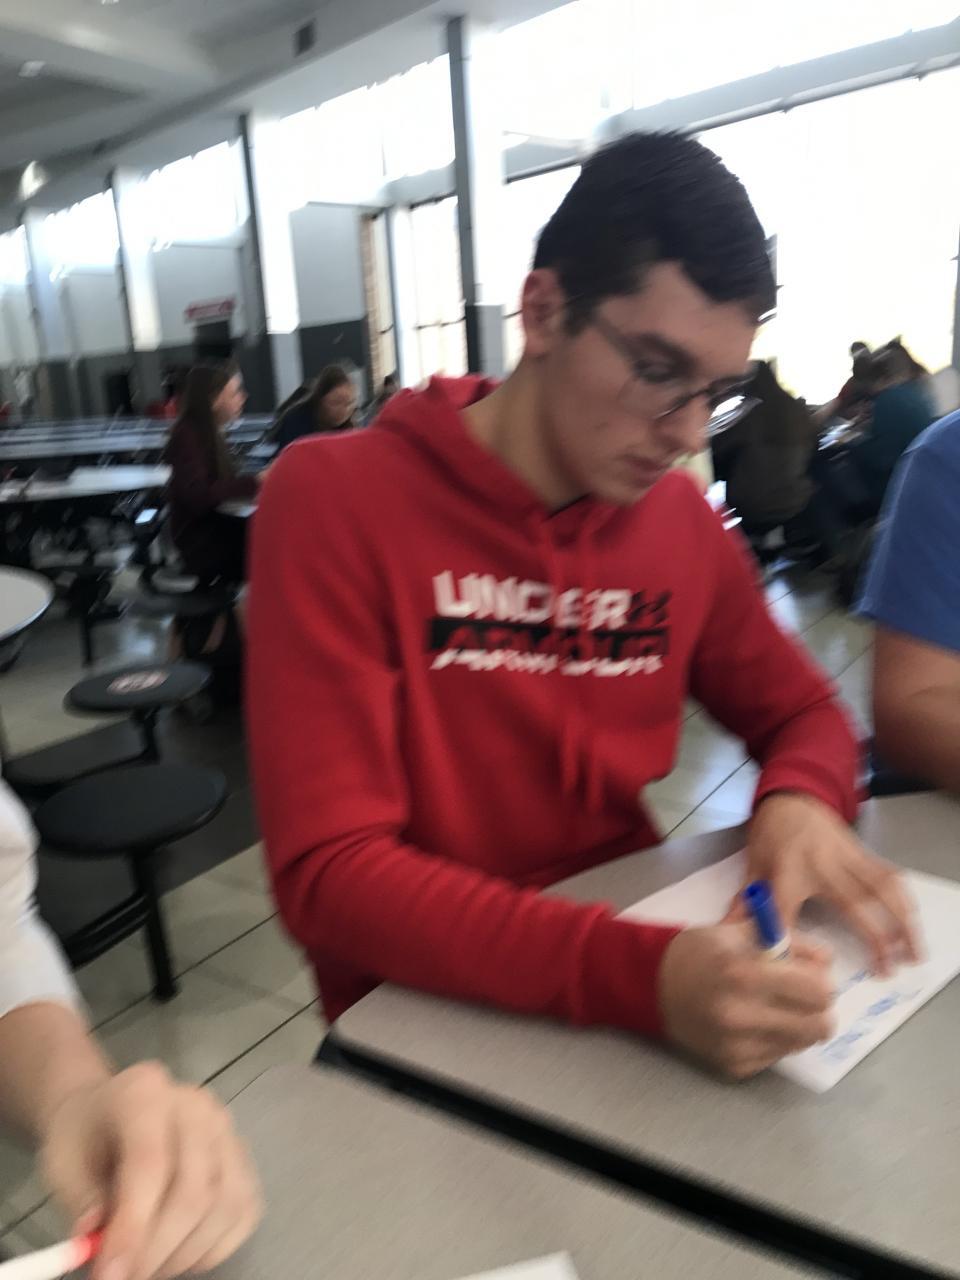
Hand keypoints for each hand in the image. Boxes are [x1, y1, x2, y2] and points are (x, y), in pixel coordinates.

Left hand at [40, 1063, 260, 1279]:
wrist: (109, 1110)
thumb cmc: (84, 1137)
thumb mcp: (64, 1164)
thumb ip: (83, 1202)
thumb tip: (102, 1247)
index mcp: (144, 1094)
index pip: (151, 1164)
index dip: (133, 1227)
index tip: (111, 1276)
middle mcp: (196, 1105)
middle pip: (195, 1189)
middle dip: (159, 1249)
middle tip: (127, 1279)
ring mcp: (226, 1128)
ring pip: (226, 1204)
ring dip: (186, 1253)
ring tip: (149, 1266)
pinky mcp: (242, 1155)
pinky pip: (244, 1211)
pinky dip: (215, 1247)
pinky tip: (179, 1252)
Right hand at [659, 922, 833, 1078]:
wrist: (654, 984)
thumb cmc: (704, 951)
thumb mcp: (744, 931)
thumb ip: (793, 943)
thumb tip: (828, 966)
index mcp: (745, 972)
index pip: (819, 992)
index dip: (820, 982)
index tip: (808, 977)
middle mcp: (742, 1014)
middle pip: (820, 1026)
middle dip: (817, 1009)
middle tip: (801, 998)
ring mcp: (737, 1045)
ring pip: (802, 1043)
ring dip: (797, 1025)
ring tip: (773, 1008)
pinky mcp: (733, 1066)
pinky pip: (777, 1056)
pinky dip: (773, 1040)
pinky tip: (750, 1024)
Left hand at [738, 792, 920, 975]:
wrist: (792, 797)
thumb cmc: (769, 835)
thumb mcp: (752, 867)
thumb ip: (745, 903)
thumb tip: (726, 934)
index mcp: (786, 869)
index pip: (786, 907)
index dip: (788, 936)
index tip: (796, 963)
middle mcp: (821, 863)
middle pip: (854, 902)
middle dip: (876, 937)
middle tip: (888, 970)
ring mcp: (846, 856)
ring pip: (882, 888)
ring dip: (901, 920)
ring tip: (912, 951)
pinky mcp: (861, 852)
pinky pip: (887, 876)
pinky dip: (902, 898)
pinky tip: (910, 920)